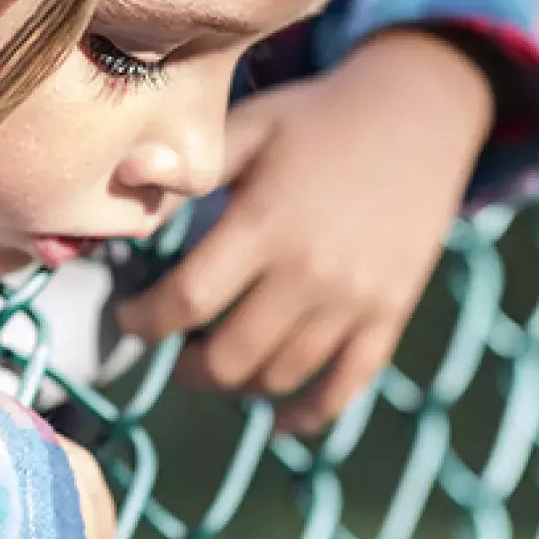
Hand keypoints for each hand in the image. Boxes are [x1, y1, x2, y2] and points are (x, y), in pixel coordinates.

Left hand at [118, 29, 494, 434]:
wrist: (419, 117)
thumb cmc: (317, 120)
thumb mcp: (250, 125)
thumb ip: (187, 165)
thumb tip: (119, 179)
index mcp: (266, 223)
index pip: (188, 300)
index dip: (145, 321)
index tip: (129, 317)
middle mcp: (311, 273)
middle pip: (229, 358)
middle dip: (185, 365)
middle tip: (173, 347)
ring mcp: (354, 301)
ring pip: (279, 378)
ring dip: (235, 384)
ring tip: (216, 361)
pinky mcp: (388, 316)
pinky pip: (345, 388)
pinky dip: (307, 415)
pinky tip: (277, 421)